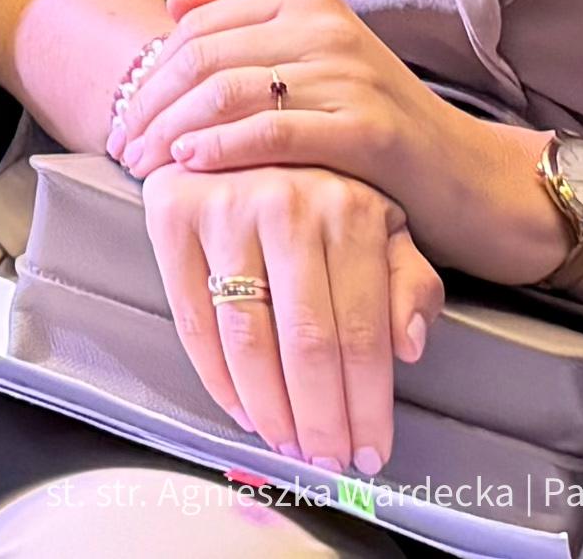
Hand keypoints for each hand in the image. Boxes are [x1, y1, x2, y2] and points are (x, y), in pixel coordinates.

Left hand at [110, 0, 499, 243]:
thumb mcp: (318, 61)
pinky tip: (189, 164)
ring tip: (143, 165)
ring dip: (171, 130)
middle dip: (149, 103)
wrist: (471, 178)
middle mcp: (326, 26)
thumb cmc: (379, 126)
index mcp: (308, 1)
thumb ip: (251, 20)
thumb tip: (174, 2)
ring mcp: (349, 74)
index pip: (198, 27)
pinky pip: (274, 132)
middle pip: (203, 57)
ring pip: (228, 91)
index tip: (121, 115)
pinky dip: (221, 147)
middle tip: (122, 147)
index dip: (150, 71)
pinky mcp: (368, 129)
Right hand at [143, 163, 440, 479]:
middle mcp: (286, 201)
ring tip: (288, 446)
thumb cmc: (318, 186)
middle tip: (327, 462)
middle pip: (307, 341)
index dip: (368, 404)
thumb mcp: (382, 219)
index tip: (371, 453)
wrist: (230, 120)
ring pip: (248, 337)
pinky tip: (243, 410)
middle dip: (320, 419)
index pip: (364, 330)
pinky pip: (193, 318)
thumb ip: (409, 280)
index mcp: (349, 206)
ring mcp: (224, 206)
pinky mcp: (172, 213)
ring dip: (270, 409)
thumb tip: (411, 346)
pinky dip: (218, 378)